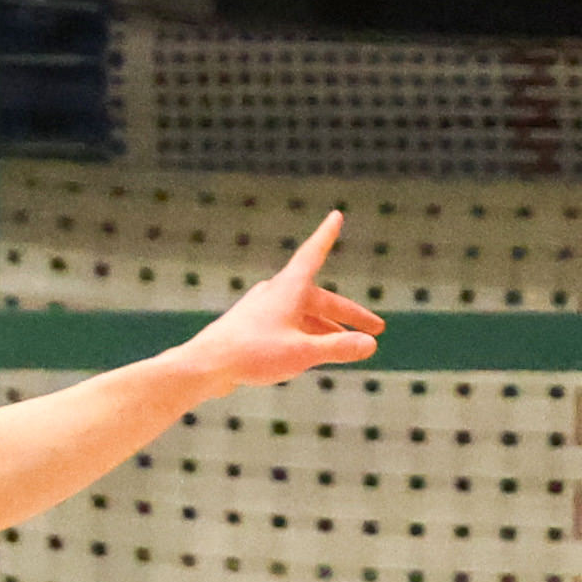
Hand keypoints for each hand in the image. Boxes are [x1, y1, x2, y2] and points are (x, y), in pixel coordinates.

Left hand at [175, 213, 384, 394]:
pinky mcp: (253, 328)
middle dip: (348, 316)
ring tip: (346, 347)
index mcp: (289, 288)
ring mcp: (263, 310)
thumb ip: (338, 348)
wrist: (206, 366)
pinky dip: (306, 336)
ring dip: (327, 329)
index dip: (327, 235)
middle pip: (320, 299)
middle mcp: (276, 294)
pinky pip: (288, 327)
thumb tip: (369, 345)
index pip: (314, 253)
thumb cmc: (253, 354)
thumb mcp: (303, 353)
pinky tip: (311, 354)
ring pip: (304, 316)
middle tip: (375, 330)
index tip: (336, 215)